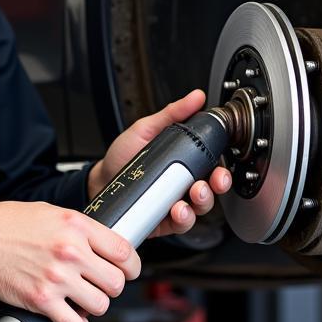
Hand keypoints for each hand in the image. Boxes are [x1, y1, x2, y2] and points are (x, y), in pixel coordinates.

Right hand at [0, 201, 140, 321]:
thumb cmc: (7, 224)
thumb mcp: (51, 212)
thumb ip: (79, 228)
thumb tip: (101, 244)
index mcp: (76, 226)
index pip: (124, 251)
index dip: (132, 266)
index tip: (128, 271)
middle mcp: (71, 252)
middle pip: (116, 282)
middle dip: (112, 287)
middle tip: (101, 285)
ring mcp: (58, 278)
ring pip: (100, 305)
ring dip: (94, 305)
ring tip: (82, 299)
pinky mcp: (42, 300)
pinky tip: (70, 315)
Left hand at [86, 89, 232, 238]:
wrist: (100, 179)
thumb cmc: (123, 156)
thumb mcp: (147, 129)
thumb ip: (172, 114)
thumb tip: (196, 97)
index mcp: (184, 163)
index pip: (212, 168)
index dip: (221, 171)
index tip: (220, 170)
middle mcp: (183, 185)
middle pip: (212, 190)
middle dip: (216, 188)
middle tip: (206, 184)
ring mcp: (174, 203)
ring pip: (199, 209)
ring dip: (201, 203)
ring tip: (190, 195)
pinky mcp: (163, 220)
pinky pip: (181, 224)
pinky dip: (183, 218)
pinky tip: (177, 210)